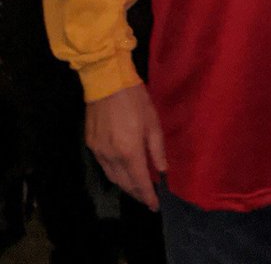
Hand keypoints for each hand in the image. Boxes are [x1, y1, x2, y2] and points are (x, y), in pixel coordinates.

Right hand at [85, 84, 167, 209]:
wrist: (107, 82)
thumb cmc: (135, 99)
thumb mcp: (152, 122)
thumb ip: (157, 149)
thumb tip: (162, 171)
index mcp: (129, 150)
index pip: (139, 181)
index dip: (147, 195)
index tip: (154, 206)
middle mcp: (111, 156)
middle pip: (124, 183)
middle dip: (136, 193)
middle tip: (147, 198)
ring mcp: (98, 152)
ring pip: (112, 177)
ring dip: (125, 185)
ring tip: (137, 188)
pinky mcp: (90, 144)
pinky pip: (104, 166)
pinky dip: (115, 173)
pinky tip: (123, 171)